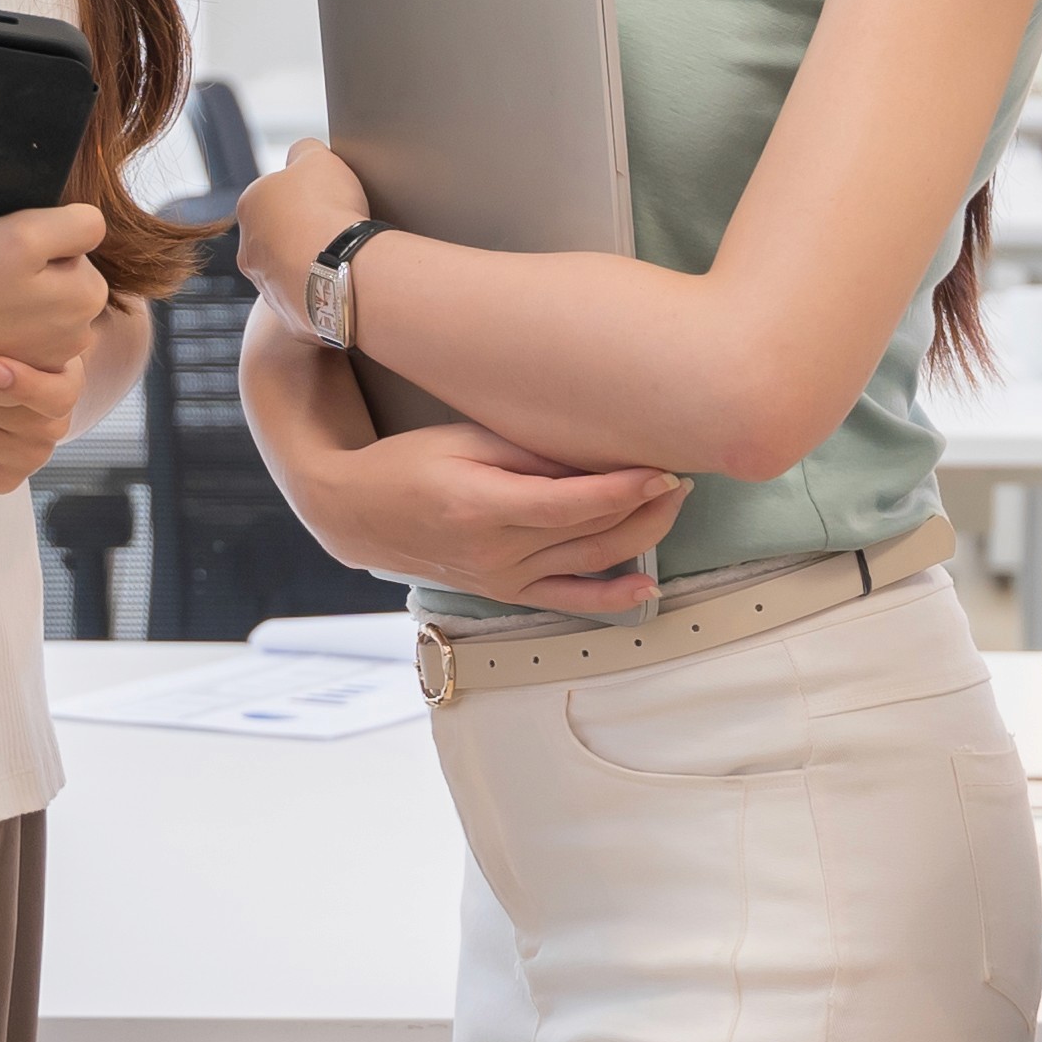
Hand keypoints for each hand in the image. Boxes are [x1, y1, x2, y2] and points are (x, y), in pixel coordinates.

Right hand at [0, 202, 110, 405]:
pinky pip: (11, 352)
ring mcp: (41, 368)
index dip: (37, 239)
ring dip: (10, 306)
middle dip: (32, 274)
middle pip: (61, 283)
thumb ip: (77, 226)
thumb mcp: (22, 232)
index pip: (78, 246)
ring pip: (35, 315)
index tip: (2, 252)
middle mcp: (75, 340)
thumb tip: (94, 230)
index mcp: (86, 298)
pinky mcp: (7, 388)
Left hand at [230, 137, 370, 310]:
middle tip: (337, 229)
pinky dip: (324, 292)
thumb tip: (301, 153)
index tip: (328, 199)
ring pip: (291, 269)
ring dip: (312, 263)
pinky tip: (345, 282)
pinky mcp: (288, 315)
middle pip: (280, 235)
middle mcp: (248, 249)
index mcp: (250, 206)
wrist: (343, 269)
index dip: (306, 195)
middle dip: (305, 232)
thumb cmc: (327, 210)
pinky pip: (308, 299)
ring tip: (343, 258)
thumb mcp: (318, 157)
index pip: (276, 195)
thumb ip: (304, 150)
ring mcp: (266, 286)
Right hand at [236, 291, 675, 607]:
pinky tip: (646, 585)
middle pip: (591, 534)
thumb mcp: (464, 440)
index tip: (664, 464)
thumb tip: (594, 451)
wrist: (358, 512)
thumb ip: (528, 450)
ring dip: (641, 538)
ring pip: (589, 563)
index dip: (627, 487)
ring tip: (673, 505)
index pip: (575, 503)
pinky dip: (610, 597)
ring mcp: (502, 578)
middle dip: (646, 506)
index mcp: (483, 507)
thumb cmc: (410, 462)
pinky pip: (567, 601)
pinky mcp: (504, 592)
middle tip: (683, 475)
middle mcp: (496, 553)